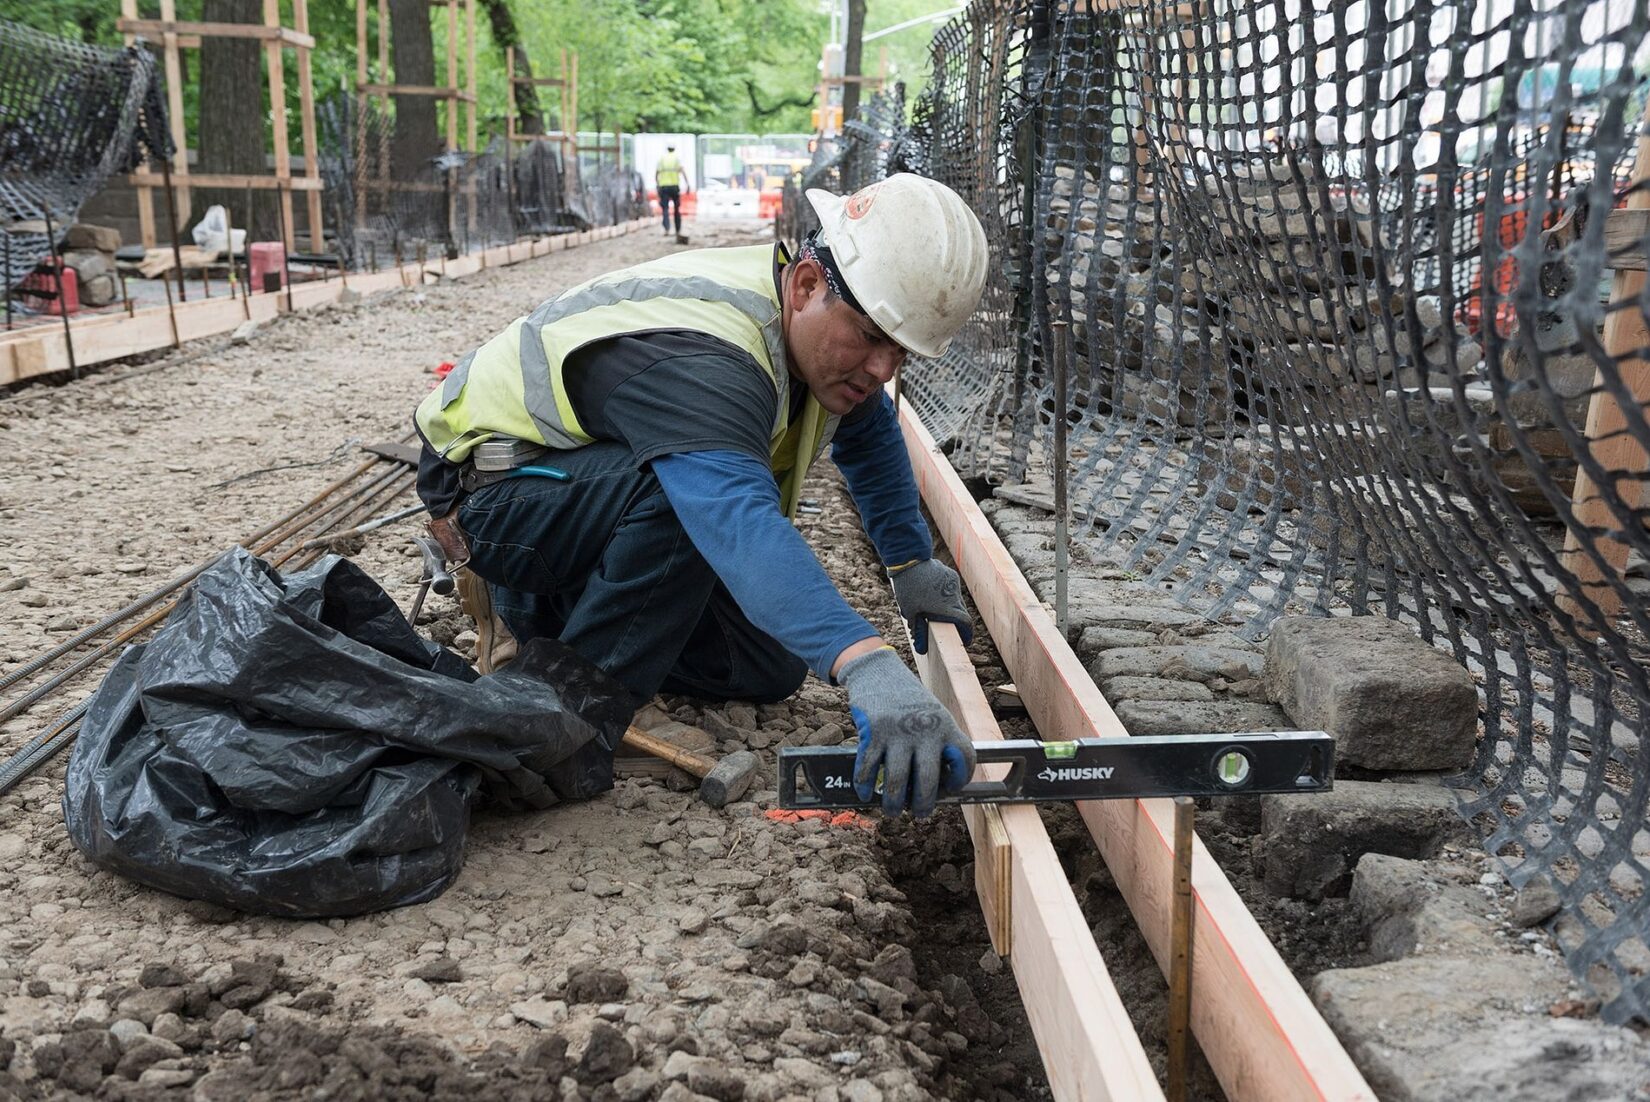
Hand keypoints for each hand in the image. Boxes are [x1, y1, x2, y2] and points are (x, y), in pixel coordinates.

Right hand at [838, 648, 974, 816]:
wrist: (879, 670)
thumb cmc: (908, 699)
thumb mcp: (933, 714)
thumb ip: (938, 742)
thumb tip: (935, 783)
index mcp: (946, 726)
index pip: (965, 758)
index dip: (961, 778)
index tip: (951, 789)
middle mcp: (925, 730)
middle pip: (927, 779)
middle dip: (923, 804)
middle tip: (919, 814)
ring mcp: (899, 732)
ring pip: (897, 780)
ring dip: (893, 802)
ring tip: (893, 810)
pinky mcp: (875, 731)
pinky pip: (869, 767)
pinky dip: (865, 785)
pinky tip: (865, 793)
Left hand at [889, 559, 971, 654]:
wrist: (909, 560)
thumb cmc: (908, 588)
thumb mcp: (910, 613)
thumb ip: (918, 632)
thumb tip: (922, 650)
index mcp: (948, 607)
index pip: (965, 624)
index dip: (966, 634)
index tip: (964, 640)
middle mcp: (955, 596)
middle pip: (961, 613)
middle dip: (955, 621)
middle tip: (944, 626)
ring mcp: (954, 584)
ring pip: (956, 601)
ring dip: (948, 606)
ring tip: (931, 606)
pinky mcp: (951, 575)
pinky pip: (951, 589)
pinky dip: (944, 594)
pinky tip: (930, 591)